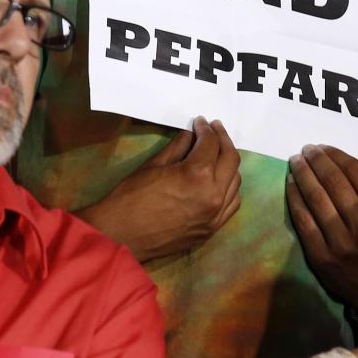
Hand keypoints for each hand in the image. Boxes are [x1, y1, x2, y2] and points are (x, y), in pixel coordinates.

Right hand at [83, 117, 240, 261]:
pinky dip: (229, 187)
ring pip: (235, 181)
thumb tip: (191, 135)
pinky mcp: (212, 228)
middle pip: (230, 159)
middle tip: (213, 129)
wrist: (121, 235)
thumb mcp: (154, 165)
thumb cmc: (131, 197)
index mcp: (198, 175)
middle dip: (222, 139)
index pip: (210, 143)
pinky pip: (232, 204)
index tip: (200, 121)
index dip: (205, 128)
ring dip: (228, 163)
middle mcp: (213, 194)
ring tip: (217, 153)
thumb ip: (178, 147)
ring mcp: (215, 214)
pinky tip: (219, 180)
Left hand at [286, 144, 357, 312]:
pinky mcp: (322, 257)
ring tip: (296, 161)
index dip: (336, 156)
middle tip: (306, 149)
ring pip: (316, 199)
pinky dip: (295, 200)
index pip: (356, 173)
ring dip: (303, 175)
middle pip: (333, 182)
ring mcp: (340, 243)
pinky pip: (304, 221)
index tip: (325, 147)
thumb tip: (353, 163)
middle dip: (317, 161)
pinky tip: (291, 185)